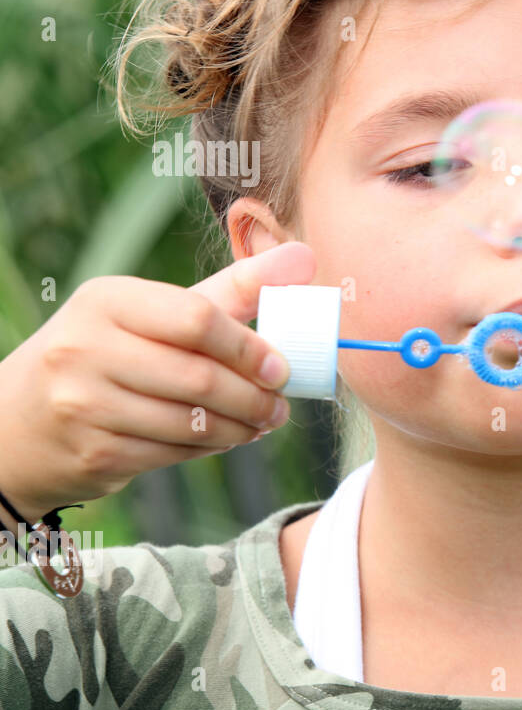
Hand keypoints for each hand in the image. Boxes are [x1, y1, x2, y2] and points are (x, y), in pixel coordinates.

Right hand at [0, 241, 315, 523]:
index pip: (195, 318)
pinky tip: (225, 437)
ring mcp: (84, 404)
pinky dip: (212, 447)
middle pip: (200, 378)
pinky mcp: (94, 452)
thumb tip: (305, 257)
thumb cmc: (109, 352)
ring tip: (262, 421)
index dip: (248, 347)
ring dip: (242, 427)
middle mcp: (85, 349)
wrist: (20, 421)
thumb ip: (232, 289)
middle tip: (280, 405)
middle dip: (254, 397)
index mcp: (107, 301)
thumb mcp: (155, 312)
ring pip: (192, 422)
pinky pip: (175, 453)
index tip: (281, 367)